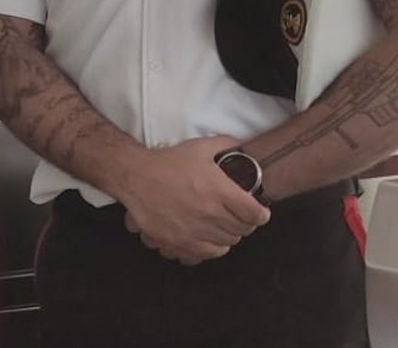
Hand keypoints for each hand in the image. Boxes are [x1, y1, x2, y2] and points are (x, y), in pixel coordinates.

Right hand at [117, 136, 269, 265]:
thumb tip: (241, 145)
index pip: (254, 214)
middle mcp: (210, 214)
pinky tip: (210, 237)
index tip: (260, 212)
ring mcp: (196, 231)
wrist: (136, 177)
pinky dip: (214, 247)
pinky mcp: (180, 243)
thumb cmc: (167, 162)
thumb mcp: (199, 147)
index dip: (261, 214)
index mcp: (219, 191)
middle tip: (240, 216)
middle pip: (243, 229)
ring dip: (230, 234)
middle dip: (245, 223)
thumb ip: (225, 145)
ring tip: (224, 225)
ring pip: (228, 243)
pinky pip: (209, 253)